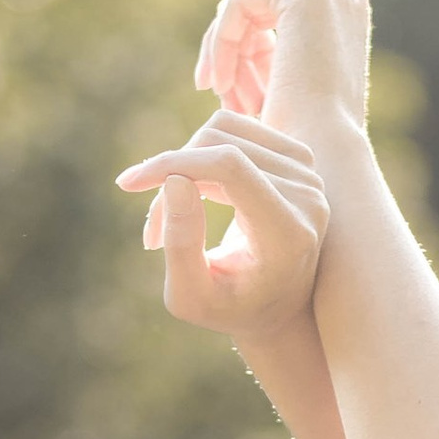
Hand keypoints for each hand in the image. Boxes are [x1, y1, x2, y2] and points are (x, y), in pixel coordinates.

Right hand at [114, 109, 328, 342]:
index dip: (174, 163)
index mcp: (289, 233)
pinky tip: (197, 191)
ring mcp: (308, 173)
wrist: (280, 308)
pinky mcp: (299, 157)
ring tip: (174, 215)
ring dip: (185, 164)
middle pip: (221, 146)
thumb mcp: (192, 298)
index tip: (130, 184)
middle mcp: (308, 197)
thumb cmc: (230, 310)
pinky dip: (203, 154)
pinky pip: (235, 129)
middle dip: (173, 175)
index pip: (229, 166)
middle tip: (153, 230)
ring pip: (224, 131)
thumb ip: (181, 245)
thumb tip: (175, 179)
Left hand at [194, 0, 372, 136]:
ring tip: (225, 101)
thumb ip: (274, 61)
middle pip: (257, 14)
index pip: (274, 23)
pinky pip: (238, 3)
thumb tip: (240, 48)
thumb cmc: (305, 142)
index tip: (227, 100)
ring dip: (225, 57)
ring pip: (243, 10)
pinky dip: (221, 43)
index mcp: (344, 18)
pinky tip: (221, 83)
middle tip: (223, 102)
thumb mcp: (289, 92)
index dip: (244, 60)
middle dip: (233, 60)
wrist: (324, 155)